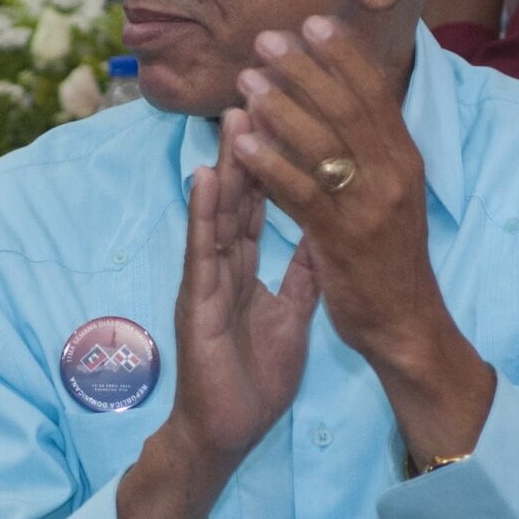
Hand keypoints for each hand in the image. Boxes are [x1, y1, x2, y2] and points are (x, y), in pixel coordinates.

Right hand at [118, 119, 318, 518]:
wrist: (225, 432)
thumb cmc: (253, 378)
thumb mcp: (291, 315)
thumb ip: (302, 272)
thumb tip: (322, 231)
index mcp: (244, 264)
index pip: (263, 197)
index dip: (278, 153)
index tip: (295, 110)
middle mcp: (222, 262)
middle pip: (241, 191)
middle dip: (253, 140)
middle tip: (266, 87)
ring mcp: (206, 278)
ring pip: (219, 210)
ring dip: (227, 161)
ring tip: (236, 112)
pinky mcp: (197, 302)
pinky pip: (204, 251)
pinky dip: (205, 214)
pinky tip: (208, 179)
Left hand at [229, 16, 494, 460]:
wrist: (406, 324)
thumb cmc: (389, 257)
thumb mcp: (390, 193)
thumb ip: (369, 150)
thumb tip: (337, 98)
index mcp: (405, 158)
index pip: (376, 92)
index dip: (343, 54)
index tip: (312, 22)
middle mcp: (393, 174)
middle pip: (347, 106)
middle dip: (305, 69)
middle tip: (267, 41)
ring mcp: (369, 206)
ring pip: (323, 144)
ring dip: (281, 107)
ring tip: (247, 82)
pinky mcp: (342, 239)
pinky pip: (301, 192)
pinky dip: (270, 164)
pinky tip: (242, 144)